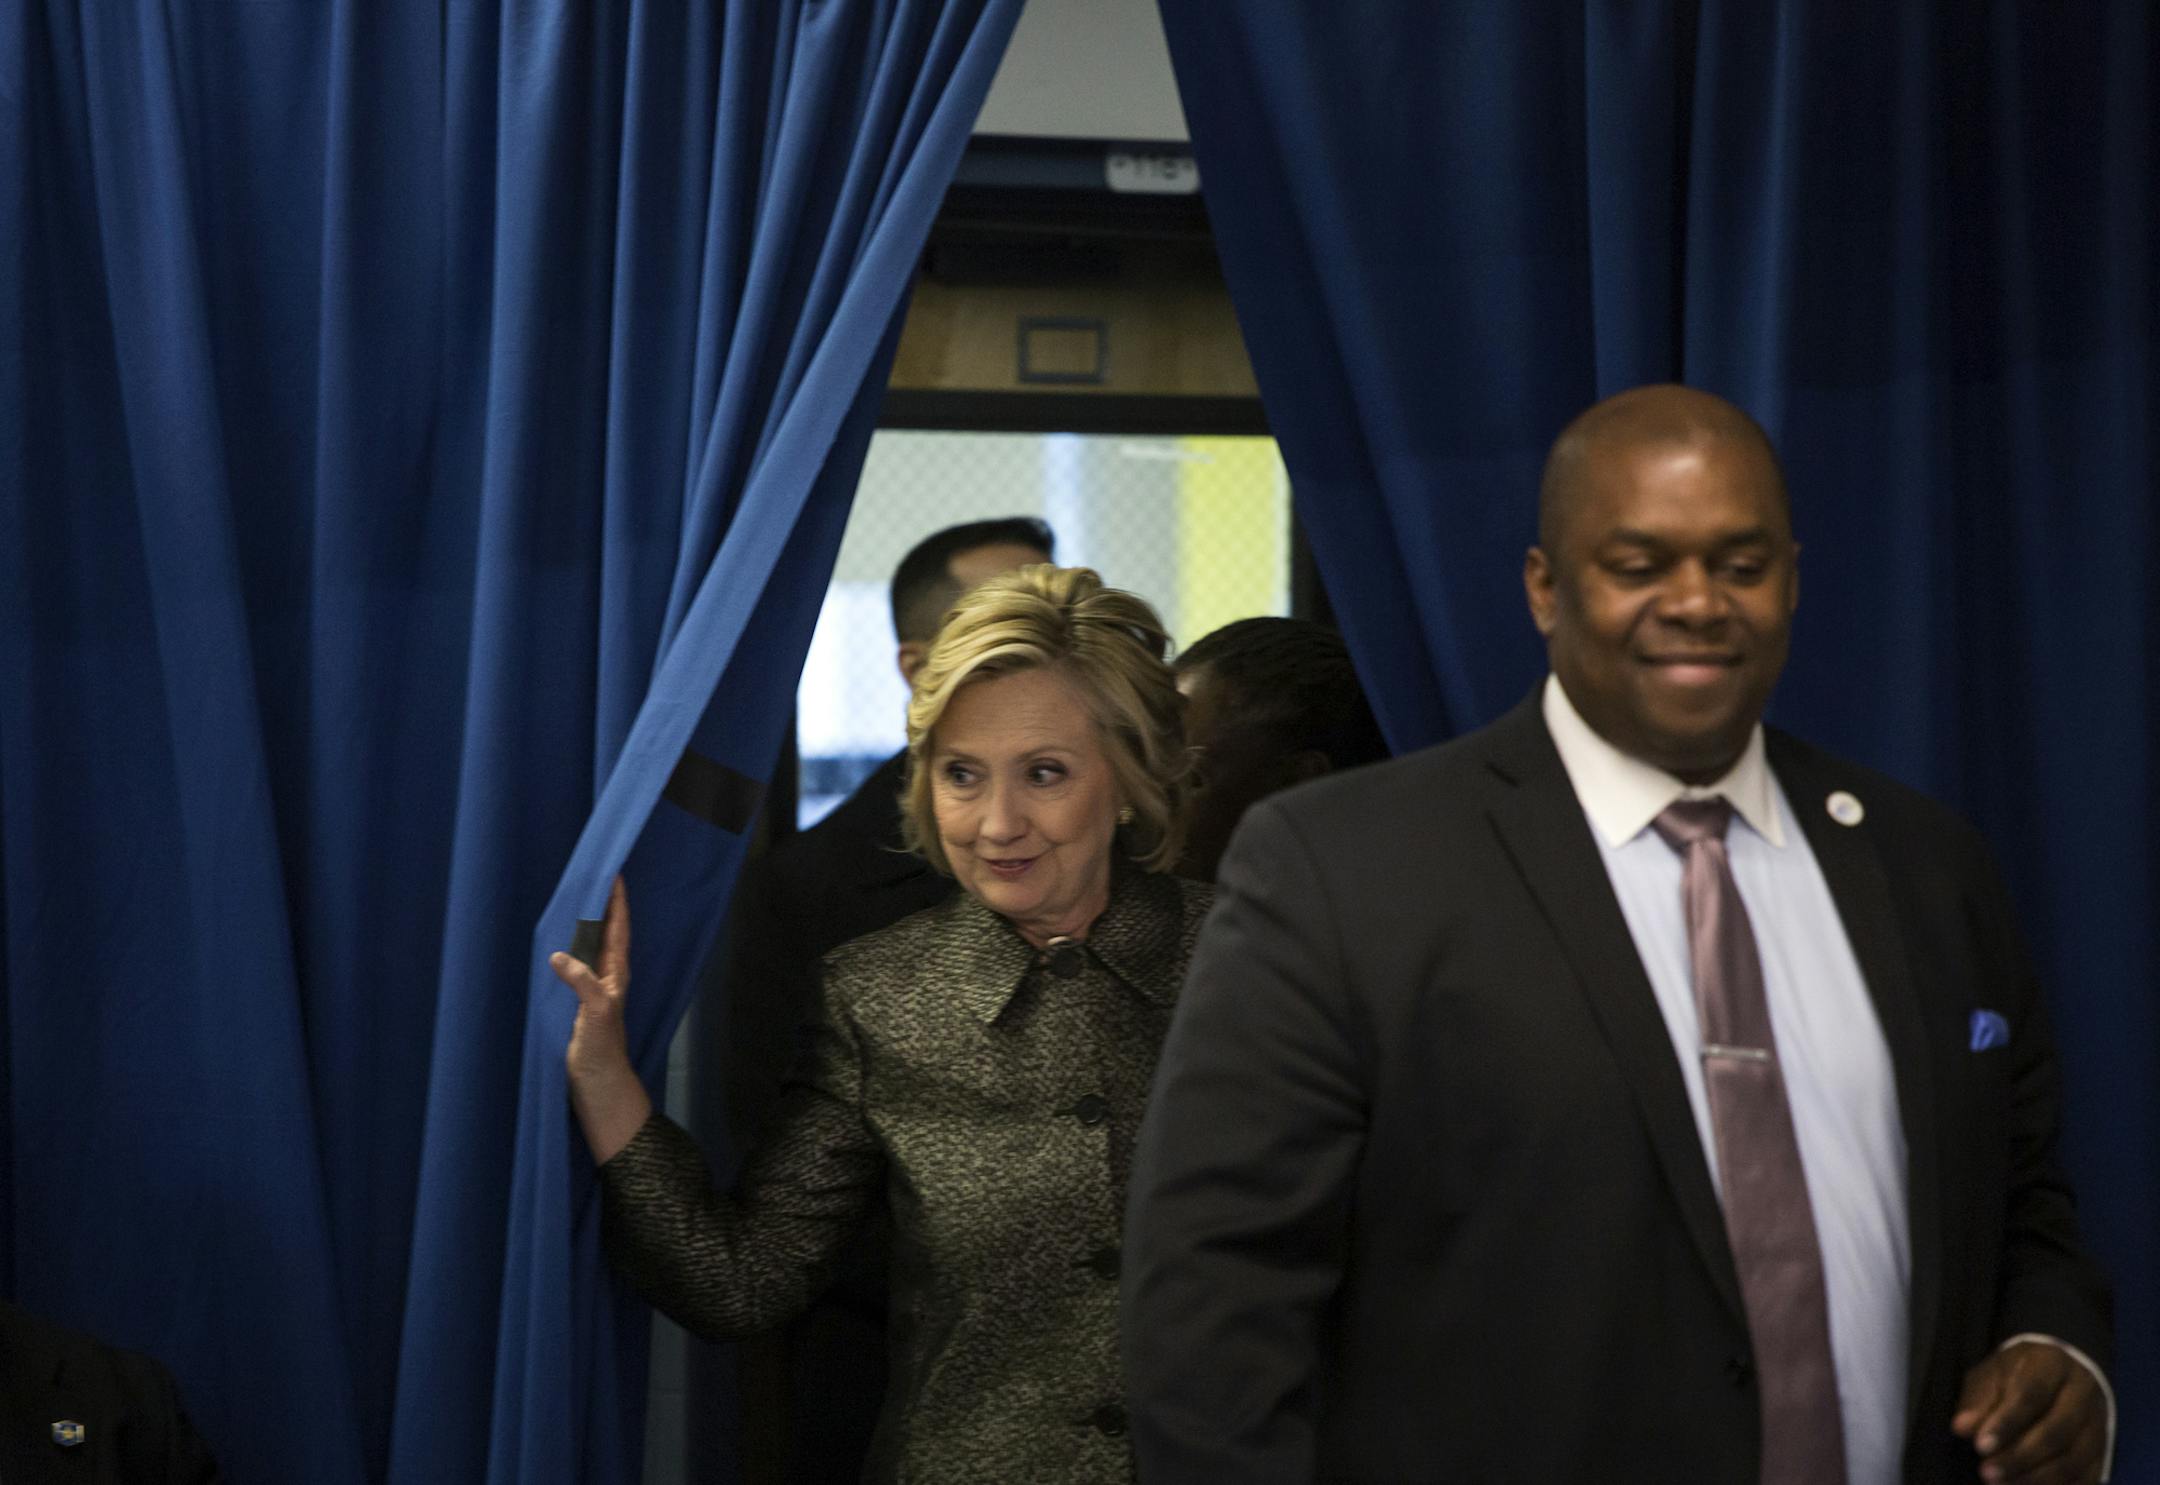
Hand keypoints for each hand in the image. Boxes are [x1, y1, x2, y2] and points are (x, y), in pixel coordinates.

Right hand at [549, 878, 651, 1162]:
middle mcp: (607, 976)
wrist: (598, 1084)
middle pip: (605, 931)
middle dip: (600, 904)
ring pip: (589, 946)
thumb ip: (583, 983)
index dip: (617, 901)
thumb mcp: (596, 1013)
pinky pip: (573, 965)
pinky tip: (554, 942)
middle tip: (590, 875)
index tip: (613, 872)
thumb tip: (560, 955)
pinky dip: (566, 947)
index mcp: (616, 973)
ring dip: (583, 923)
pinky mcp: (577, 1001)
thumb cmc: (603, 1050)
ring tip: (572, 898)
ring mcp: (592, 988)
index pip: (618, 928)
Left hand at [1952, 1340, 2107, 1484]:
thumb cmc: (2017, 1375)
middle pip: (2058, 1431)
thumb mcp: (1992, 1374)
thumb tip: (1962, 1428)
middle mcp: (2083, 1393)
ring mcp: (2099, 1424)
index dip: (2006, 1423)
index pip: (2032, 1394)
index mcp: (2053, 1364)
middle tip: (1986, 1473)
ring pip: (2074, 1459)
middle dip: (2020, 1457)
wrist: (2062, 1375)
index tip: (1980, 1446)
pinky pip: (2087, 1477)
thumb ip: (1978, 1401)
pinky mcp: (2104, 1452)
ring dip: (2036, 1478)